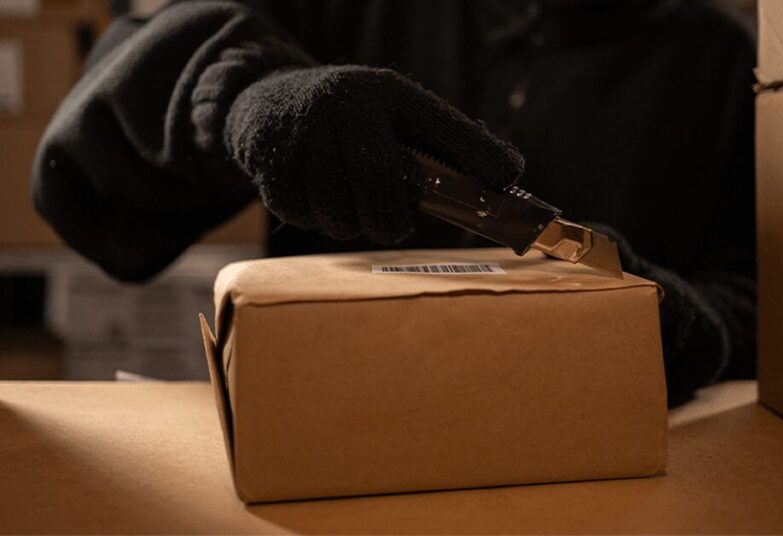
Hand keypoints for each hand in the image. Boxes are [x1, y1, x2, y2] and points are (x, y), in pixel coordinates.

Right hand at [223, 65, 523, 243]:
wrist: (265, 99)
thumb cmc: (349, 118)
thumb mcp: (394, 114)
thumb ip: (444, 143)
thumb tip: (506, 175)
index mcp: (386, 93)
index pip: (441, 127)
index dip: (477, 156)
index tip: (506, 181)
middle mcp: (343, 105)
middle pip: (379, 184)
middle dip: (390, 221)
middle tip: (394, 227)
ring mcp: (302, 131)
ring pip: (338, 211)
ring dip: (349, 224)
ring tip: (351, 207)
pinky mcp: (269, 160)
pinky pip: (301, 215)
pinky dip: (314, 220)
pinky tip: (317, 199)